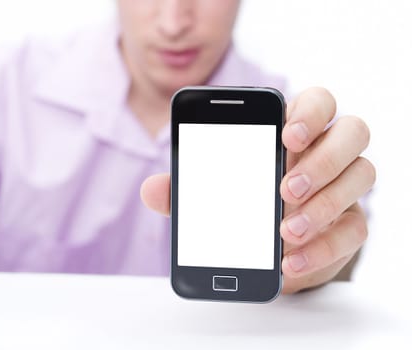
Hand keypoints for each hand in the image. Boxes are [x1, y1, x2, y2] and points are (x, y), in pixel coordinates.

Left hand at [140, 87, 375, 293]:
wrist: (268, 247)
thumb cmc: (243, 205)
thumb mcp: (212, 194)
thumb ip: (186, 188)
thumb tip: (151, 189)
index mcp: (294, 132)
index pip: (318, 102)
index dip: (309, 111)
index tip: (285, 133)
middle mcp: (326, 153)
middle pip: (352, 132)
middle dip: (322, 159)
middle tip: (285, 188)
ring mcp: (343, 187)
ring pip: (363, 174)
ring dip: (325, 203)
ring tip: (284, 231)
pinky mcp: (349, 224)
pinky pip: (356, 229)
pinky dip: (324, 246)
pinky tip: (290, 260)